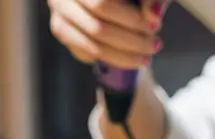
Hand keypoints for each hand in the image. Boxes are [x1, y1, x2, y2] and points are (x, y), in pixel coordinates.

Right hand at [47, 0, 163, 68]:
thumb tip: (153, 17)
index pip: (103, 5)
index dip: (132, 19)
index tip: (156, 26)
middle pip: (99, 28)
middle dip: (131, 41)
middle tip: (154, 45)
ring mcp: (58, 12)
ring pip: (92, 45)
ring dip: (123, 56)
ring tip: (146, 57)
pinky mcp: (59, 28)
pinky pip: (85, 52)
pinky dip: (109, 58)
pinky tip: (128, 57)